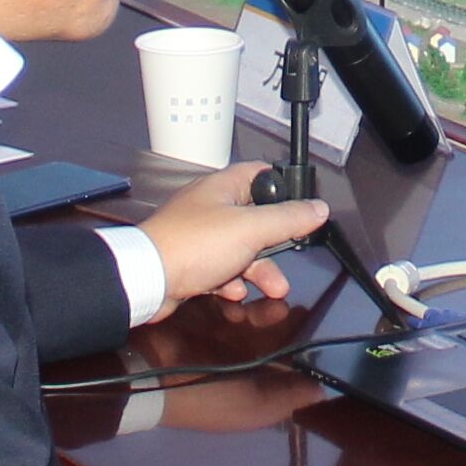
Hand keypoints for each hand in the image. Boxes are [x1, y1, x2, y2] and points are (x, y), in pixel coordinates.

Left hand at [130, 167, 324, 320]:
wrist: (148, 279)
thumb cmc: (191, 245)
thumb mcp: (251, 229)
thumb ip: (288, 218)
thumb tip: (317, 208)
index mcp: (223, 188)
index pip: (260, 174)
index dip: (283, 187)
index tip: (302, 205)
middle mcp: (210, 207)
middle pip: (255, 219)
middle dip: (274, 244)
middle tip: (289, 256)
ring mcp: (199, 235)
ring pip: (240, 249)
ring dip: (258, 270)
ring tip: (272, 288)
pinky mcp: (190, 262)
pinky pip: (220, 269)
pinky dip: (231, 281)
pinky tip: (234, 291)